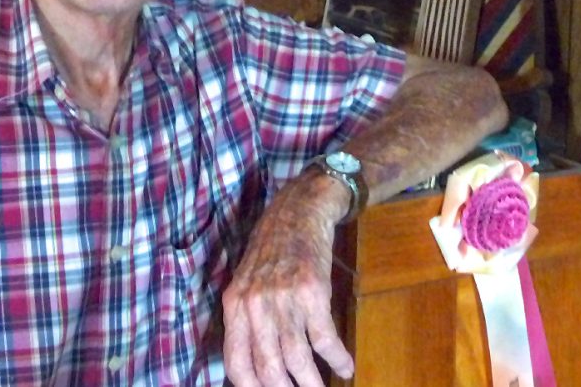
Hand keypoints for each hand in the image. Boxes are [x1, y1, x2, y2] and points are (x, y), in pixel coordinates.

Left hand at [222, 171, 353, 386]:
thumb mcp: (247, 279)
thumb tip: (255, 363)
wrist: (298, 210)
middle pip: (268, 369)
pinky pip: (324, 338)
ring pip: (297, 359)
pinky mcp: (312, 291)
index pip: (237, 363)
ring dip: (313, 384)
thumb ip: (246, 317)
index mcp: (235, 304)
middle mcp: (255, 304)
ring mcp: (284, 298)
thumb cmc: (273, 246)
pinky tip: (345, 366)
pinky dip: (337, 358)